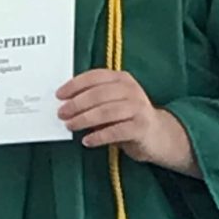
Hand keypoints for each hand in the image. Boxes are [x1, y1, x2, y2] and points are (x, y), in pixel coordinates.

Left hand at [57, 70, 200, 177]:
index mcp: (122, 79)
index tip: (59, 95)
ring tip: (70, 126)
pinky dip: (98, 136)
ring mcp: (138, 108)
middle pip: (98, 94)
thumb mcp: (113, 102)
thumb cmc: (128, 117)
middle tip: (61, 113)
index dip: (75, 85)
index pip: (95, 77)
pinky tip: (87, 141)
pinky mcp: (142, 127)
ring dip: (84, 119)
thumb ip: (94, 99)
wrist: (159, 135)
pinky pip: (116, 131)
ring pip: (106, 112)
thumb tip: (65, 104)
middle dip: (76, 104)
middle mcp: (131, 90)